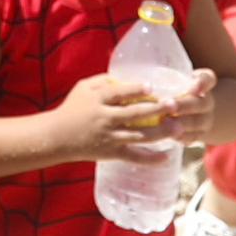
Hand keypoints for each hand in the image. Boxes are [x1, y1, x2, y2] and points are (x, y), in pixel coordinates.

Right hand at [48, 71, 172, 161]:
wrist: (56, 137)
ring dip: (161, 132)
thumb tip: (127, 76)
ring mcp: (109, 137)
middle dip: (156, 109)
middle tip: (174, 105)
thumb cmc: (71, 109)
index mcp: (97, 100)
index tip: (152, 87)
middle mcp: (105, 118)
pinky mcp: (111, 153)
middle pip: (135, 114)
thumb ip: (103, 81)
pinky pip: (134, 156)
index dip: (136, 89)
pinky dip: (150, 159)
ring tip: (178, 127)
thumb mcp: (82, 88)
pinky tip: (166, 157)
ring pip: (139, 136)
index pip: (119, 92)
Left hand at [160, 66, 223, 145]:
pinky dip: (181, 138)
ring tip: (166, 122)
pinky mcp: (198, 136)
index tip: (193, 84)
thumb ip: (160, 66)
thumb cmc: (178, 89)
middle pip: (200, 103)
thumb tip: (134, 40)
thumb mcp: (176, 76)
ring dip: (181, 123)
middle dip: (184, 104)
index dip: (202, 81)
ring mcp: (204, 120)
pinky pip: (192, 138)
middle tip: (168, 104)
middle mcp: (206, 101)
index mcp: (202, 84)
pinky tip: (168, 137)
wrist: (203, 113)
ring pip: (196, 123)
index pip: (208, 78)